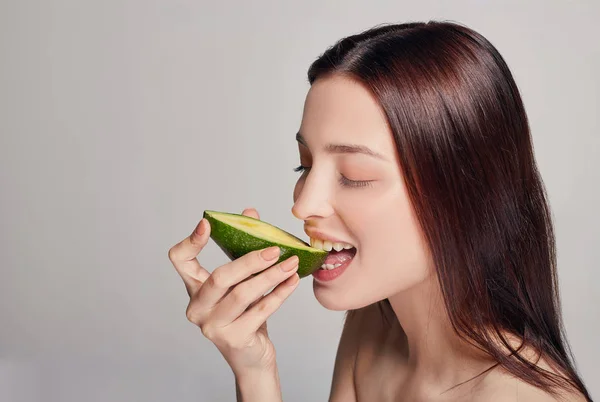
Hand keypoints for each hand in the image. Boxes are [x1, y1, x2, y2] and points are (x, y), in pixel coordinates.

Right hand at [168, 208, 299, 373]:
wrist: (251, 356)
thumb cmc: (245, 314)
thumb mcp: (242, 281)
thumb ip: (243, 248)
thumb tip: (250, 213)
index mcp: (194, 288)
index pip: (180, 261)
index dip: (191, 241)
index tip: (207, 224)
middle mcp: (197, 308)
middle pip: (220, 277)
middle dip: (250, 260)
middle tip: (275, 249)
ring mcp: (212, 326)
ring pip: (242, 294)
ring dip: (270, 276)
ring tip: (291, 263)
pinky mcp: (233, 339)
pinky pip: (260, 311)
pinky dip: (279, 294)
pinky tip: (292, 281)